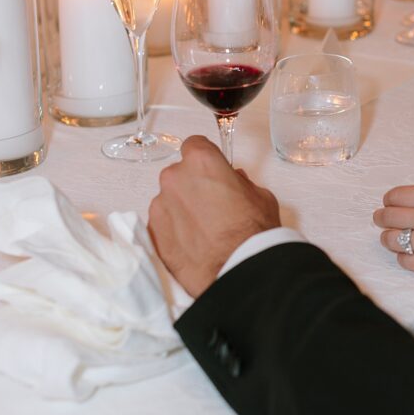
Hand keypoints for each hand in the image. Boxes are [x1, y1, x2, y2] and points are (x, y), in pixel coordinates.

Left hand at [148, 136, 280, 297]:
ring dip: (182, 209)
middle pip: (180, 173)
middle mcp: (175, 179)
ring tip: (204, 230)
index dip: (205, 158)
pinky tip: (194, 243)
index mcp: (201, 162)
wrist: (240, 269)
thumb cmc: (252, 232)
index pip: (195, 145)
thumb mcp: (260, 195)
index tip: (212, 170)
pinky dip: (174, 230)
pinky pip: (162, 223)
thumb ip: (240, 182)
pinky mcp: (153, 232)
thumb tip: (233, 183)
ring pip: (169, 200)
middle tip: (213, 205)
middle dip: (193, 185)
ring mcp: (160, 206)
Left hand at [373, 184, 413, 287]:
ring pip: (392, 240)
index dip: (389, 200)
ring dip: (388, 238)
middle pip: (389, 217)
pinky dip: (403, 257)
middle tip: (381, 219)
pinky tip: (408, 253)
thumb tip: (408, 195)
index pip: (397, 195)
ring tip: (391, 238)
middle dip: (381, 218)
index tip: (389, 204)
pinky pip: (405, 261)